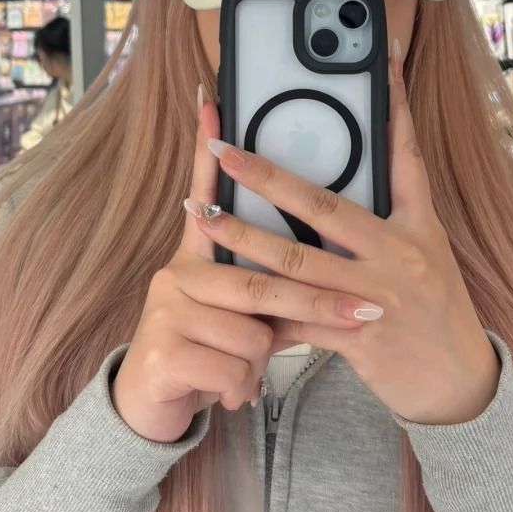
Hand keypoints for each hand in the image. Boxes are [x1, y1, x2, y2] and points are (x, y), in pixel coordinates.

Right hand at [112, 93, 375, 443]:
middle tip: (365, 313)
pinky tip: (228, 395)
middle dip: (316, 299)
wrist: (147, 411)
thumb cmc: (206, 353)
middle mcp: (177, 275)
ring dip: (263, 359)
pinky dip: (239, 387)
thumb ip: (267, 280)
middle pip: (256, 276)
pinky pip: (229, 368)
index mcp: (199, 257)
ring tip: (253, 372)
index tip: (214, 101)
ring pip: (247, 330)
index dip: (211, 149)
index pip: (208, 193)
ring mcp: (165, 313)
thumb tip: (317, 249)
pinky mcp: (161, 355)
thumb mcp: (238, 314)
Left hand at [193, 43, 500, 426]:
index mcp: (419, 224)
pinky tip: (225, 299)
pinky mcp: (361, 335)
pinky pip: (298, 318)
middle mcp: (401, 252)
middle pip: (325, 206)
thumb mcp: (425, 255)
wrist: (460, 383)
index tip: (385, 57)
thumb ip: (385, 222)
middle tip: (222, 152)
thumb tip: (334, 188)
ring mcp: (380, 294)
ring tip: (201, 217)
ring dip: (242, 238)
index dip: (395, 104)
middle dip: (267, 177)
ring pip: (297, 261)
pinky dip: (262, 311)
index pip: (405, 153)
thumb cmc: (435, 312)